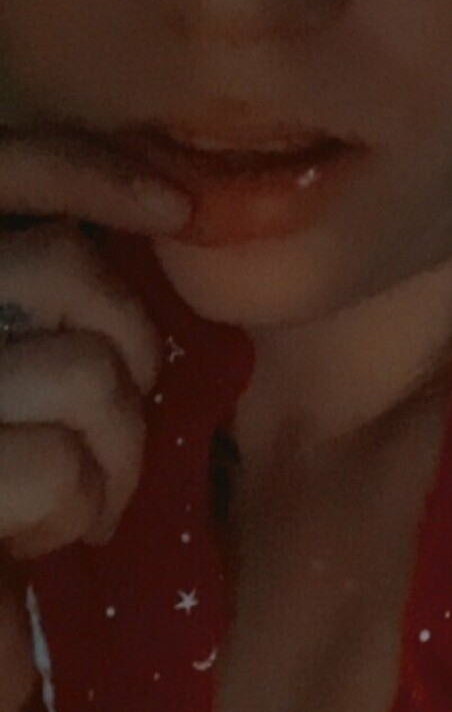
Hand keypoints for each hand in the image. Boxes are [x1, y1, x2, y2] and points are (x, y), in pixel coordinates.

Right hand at [0, 127, 191, 711]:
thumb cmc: (3, 515)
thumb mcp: (30, 391)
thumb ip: (56, 312)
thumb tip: (160, 224)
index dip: (84, 166)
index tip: (175, 207)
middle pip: (61, 263)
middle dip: (130, 342)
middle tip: (117, 419)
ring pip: (82, 368)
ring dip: (115, 447)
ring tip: (82, 496)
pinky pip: (57, 461)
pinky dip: (78, 510)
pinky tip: (42, 545)